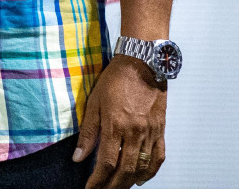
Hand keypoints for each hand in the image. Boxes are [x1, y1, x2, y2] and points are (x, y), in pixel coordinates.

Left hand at [74, 57, 166, 187]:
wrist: (142, 63)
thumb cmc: (116, 79)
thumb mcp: (94, 102)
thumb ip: (88, 132)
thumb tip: (78, 157)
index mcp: (116, 124)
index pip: (107, 163)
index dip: (97, 181)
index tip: (90, 188)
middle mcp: (135, 131)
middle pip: (125, 170)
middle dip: (112, 186)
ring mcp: (150, 132)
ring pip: (141, 167)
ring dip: (128, 182)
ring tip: (117, 188)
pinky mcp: (160, 129)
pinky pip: (158, 157)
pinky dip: (150, 172)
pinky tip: (140, 178)